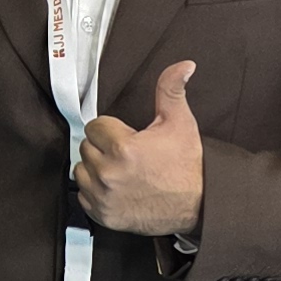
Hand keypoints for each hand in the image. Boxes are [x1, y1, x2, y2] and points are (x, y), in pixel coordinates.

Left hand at [75, 58, 206, 240]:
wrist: (199, 206)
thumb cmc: (188, 166)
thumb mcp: (180, 123)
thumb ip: (171, 90)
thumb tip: (182, 65)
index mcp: (123, 148)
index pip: (95, 126)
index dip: (112, 129)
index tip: (127, 136)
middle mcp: (109, 174)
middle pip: (87, 146)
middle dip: (104, 147)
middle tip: (127, 153)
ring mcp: (104, 196)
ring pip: (82, 170)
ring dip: (96, 168)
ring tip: (121, 169)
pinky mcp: (103, 215)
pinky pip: (84, 195)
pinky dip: (96, 191)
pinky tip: (117, 187)